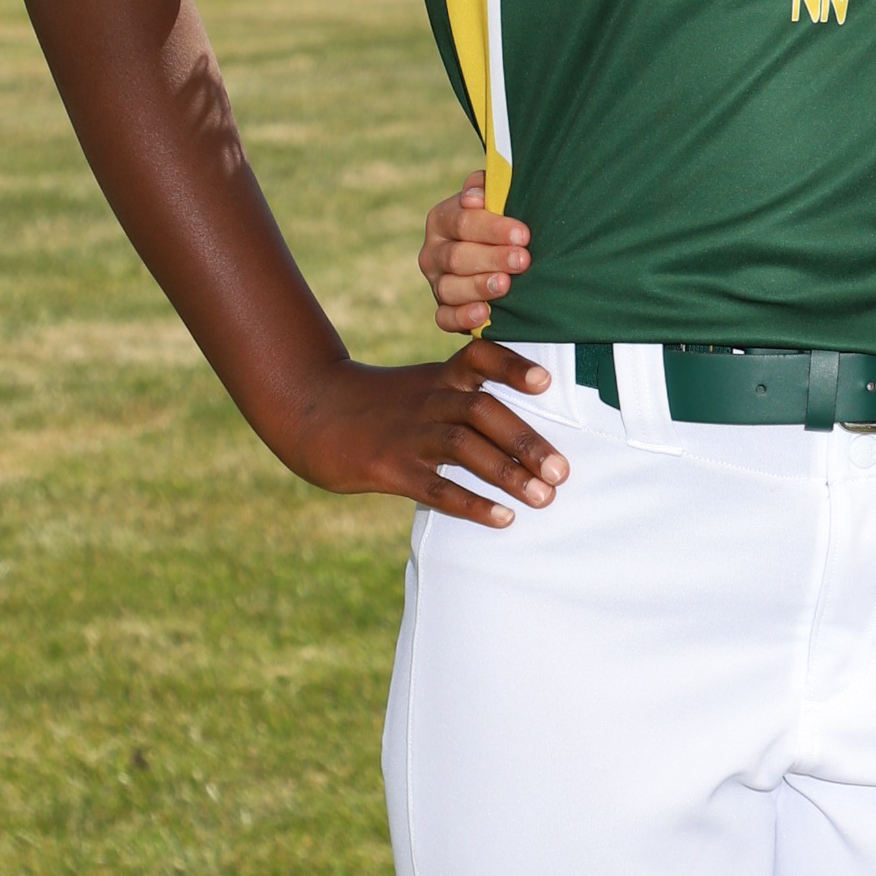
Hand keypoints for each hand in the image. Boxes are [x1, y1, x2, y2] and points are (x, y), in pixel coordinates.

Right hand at [275, 340, 566, 527]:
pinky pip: (436, 488)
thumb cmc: (382, 403)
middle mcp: (428, 400)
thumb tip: (523, 424)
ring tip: (544, 497)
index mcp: (439, 376)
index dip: (512, 367)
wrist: (312, 412)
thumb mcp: (421, 384)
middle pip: (482, 410)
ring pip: (464, 448)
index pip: (480, 358)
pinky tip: (503, 518)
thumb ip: (463, 394)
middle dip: (526, 440)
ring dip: (508, 473)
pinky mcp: (389, 469)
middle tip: (562, 471)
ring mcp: (408, 434)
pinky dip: (472, 503)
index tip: (545, 382)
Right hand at [420, 171, 532, 333]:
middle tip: (522, 259)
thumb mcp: (496, 199)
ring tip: (505, 284)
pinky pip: (444, 318)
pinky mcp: (444, 310)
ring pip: (449, 288)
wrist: (504, 251)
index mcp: (442, 220)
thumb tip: (475, 197)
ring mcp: (436, 283)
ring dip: (478, 286)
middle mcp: (433, 252)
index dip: (492, 227)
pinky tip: (483, 313)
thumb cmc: (503, 221)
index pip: (462, 222)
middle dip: (492, 257)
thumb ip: (487, 188)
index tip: (522, 234)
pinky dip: (462, 317)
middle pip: (457, 256)